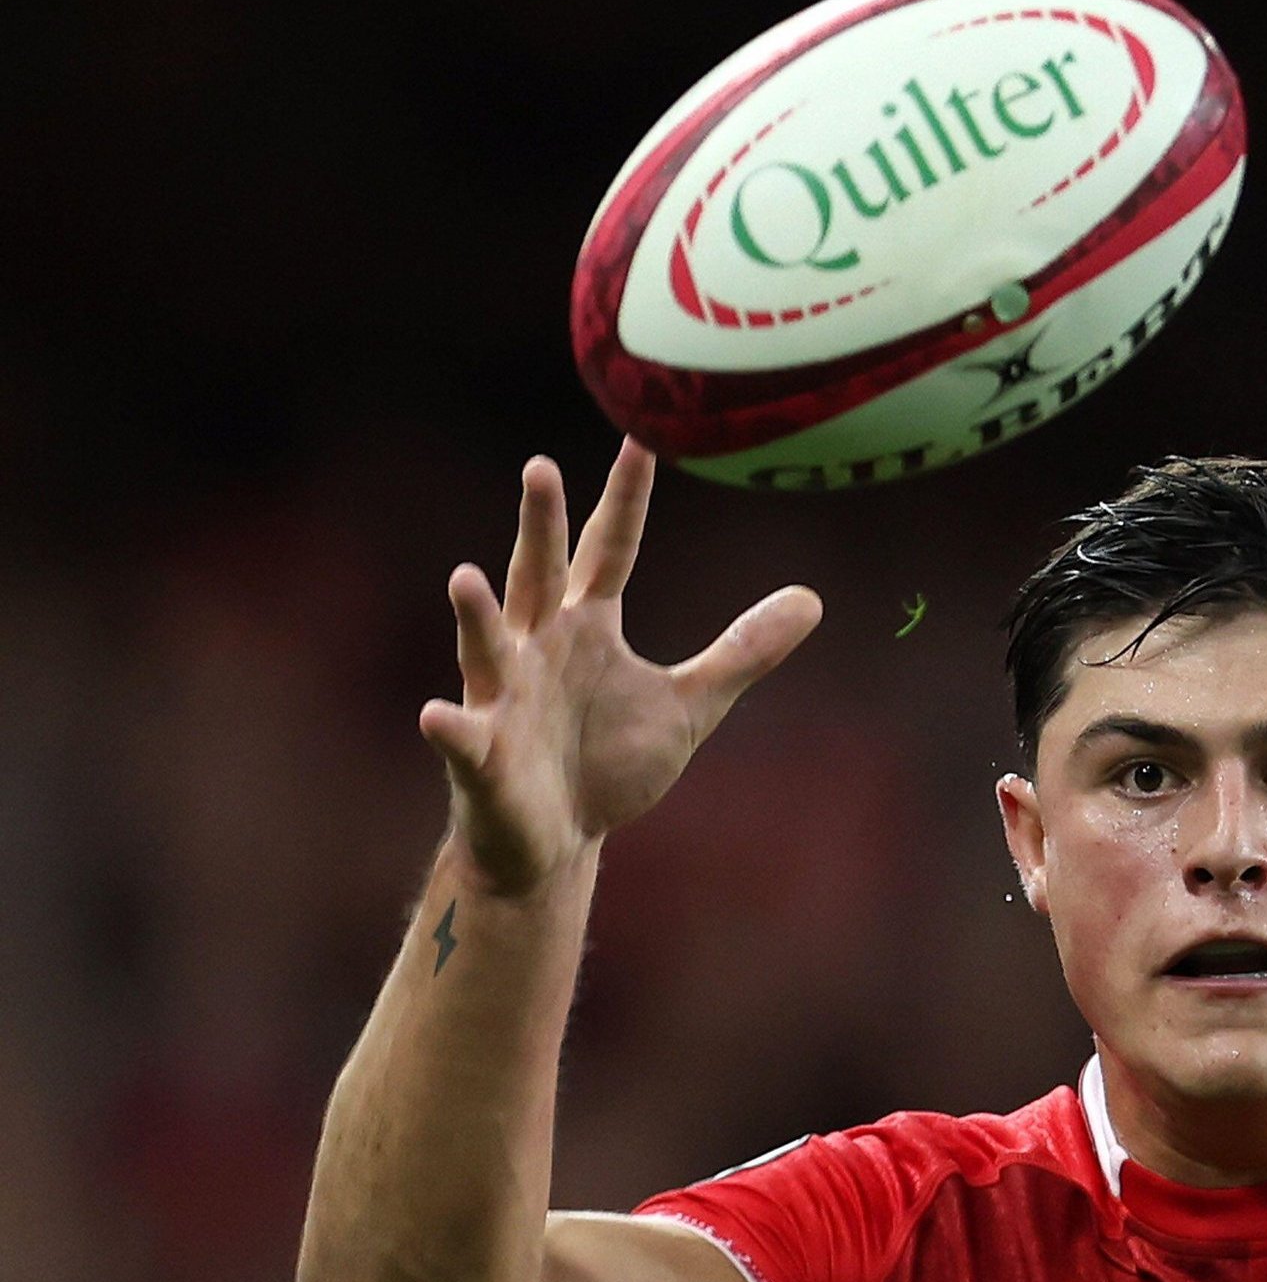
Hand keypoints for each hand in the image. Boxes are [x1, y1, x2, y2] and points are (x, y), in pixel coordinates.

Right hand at [419, 440, 822, 896]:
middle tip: (542, 469)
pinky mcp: (483, 757)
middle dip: (540, 527)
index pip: (611, 550)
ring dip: (477, 615)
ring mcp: (505, 698)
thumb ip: (741, 651)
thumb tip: (812, 599)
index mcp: (587, 627)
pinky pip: (463, 739)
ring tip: (465, 577)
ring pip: (489, 646)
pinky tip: (440, 716)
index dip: (626, 499)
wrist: (558, 843)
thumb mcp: (690, 703)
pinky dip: (451, 728)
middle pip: (541, 576)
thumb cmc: (609, 764)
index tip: (641, 439)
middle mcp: (538, 647)